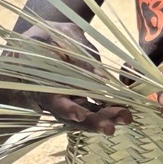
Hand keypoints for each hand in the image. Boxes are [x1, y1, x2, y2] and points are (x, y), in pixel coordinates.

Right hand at [20, 22, 132, 136]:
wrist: (47, 39)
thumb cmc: (51, 35)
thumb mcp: (64, 36)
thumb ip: (81, 56)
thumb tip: (102, 77)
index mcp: (37, 80)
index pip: (50, 99)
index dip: (64, 108)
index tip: (79, 115)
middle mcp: (49, 97)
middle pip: (68, 115)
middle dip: (90, 122)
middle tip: (109, 128)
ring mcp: (64, 101)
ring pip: (82, 116)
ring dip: (103, 119)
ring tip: (125, 117)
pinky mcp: (76, 101)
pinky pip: (91, 110)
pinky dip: (107, 112)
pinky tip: (123, 111)